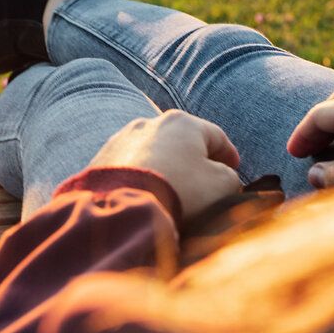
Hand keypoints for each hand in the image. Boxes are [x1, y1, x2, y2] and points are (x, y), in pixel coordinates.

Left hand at [86, 110, 241, 225]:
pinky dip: (141, 179)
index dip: (228, 154)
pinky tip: (145, 196)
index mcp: (183, 122)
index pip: (215, 136)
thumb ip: (230, 177)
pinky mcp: (100, 161)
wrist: (122, 210)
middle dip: (194, 161)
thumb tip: (224, 178)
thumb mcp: (222, 186)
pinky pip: (129, 169)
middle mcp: (149, 123)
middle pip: (181, 142)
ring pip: (152, 154)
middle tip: (204, 182)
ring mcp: (120, 140)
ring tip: (171, 192)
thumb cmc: (180, 192)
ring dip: (165, 168)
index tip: (234, 168)